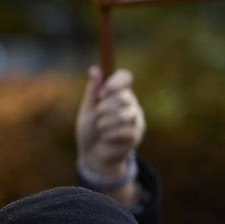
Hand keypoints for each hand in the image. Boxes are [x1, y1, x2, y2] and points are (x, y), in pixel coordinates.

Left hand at [76, 66, 143, 198]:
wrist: (92, 154)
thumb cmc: (89, 130)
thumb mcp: (87, 109)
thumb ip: (92, 91)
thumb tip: (94, 69)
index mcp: (117, 93)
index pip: (125, 77)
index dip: (115, 82)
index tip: (102, 92)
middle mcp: (130, 103)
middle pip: (124, 96)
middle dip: (105, 108)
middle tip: (97, 117)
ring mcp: (135, 119)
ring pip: (124, 114)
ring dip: (105, 123)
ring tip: (100, 129)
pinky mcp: (136, 134)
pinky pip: (124, 131)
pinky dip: (109, 135)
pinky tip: (106, 139)